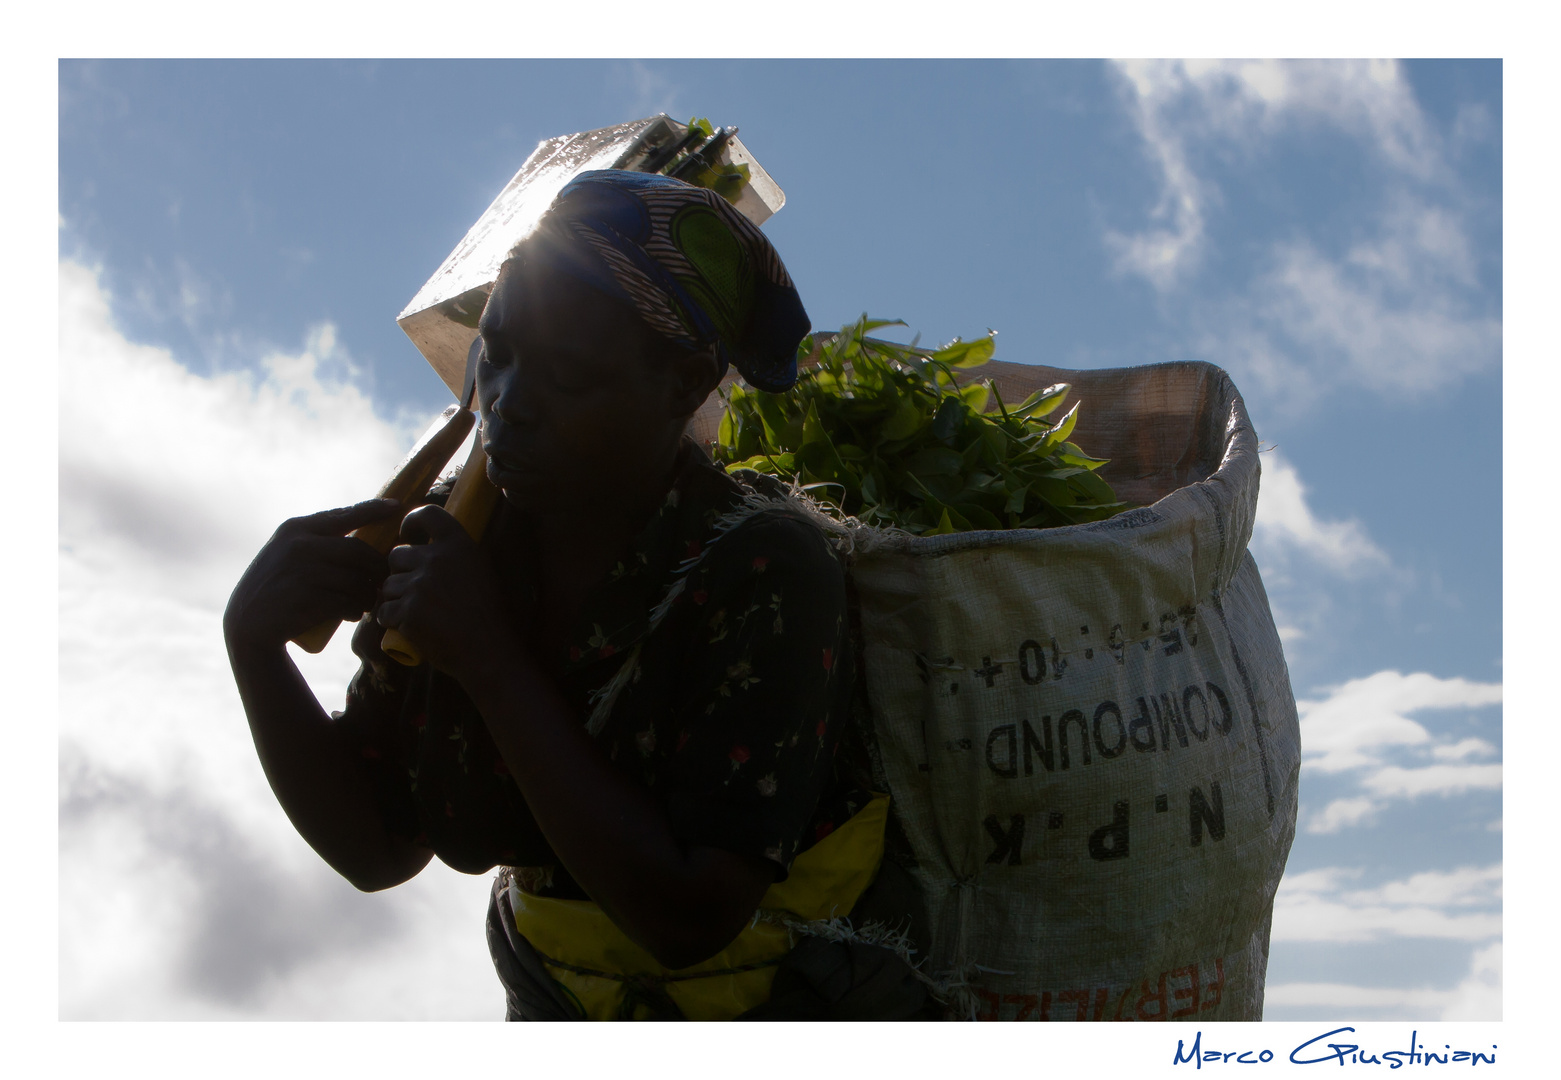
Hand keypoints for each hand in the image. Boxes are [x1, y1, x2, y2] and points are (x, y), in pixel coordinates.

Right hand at [224, 499, 400, 652]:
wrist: (247, 622)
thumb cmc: (277, 585)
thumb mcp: (288, 551)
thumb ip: (318, 539)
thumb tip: (368, 527)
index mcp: (296, 528)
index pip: (345, 515)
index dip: (374, 510)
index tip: (397, 506)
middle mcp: (299, 545)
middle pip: (359, 551)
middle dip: (377, 568)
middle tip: (384, 580)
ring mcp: (302, 571)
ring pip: (357, 580)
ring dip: (368, 594)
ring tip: (365, 601)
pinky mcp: (306, 599)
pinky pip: (347, 603)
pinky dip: (355, 609)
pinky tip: (352, 613)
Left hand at [375, 503, 519, 678]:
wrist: (488, 652)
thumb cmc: (487, 615)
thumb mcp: (480, 571)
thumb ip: (457, 555)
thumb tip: (431, 545)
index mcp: (459, 545)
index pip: (427, 513)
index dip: (411, 522)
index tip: (408, 535)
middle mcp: (437, 559)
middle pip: (396, 555)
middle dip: (399, 573)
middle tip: (415, 592)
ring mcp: (420, 585)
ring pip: (388, 585)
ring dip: (395, 599)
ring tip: (417, 615)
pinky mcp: (408, 610)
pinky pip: (384, 611)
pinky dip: (391, 621)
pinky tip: (409, 628)